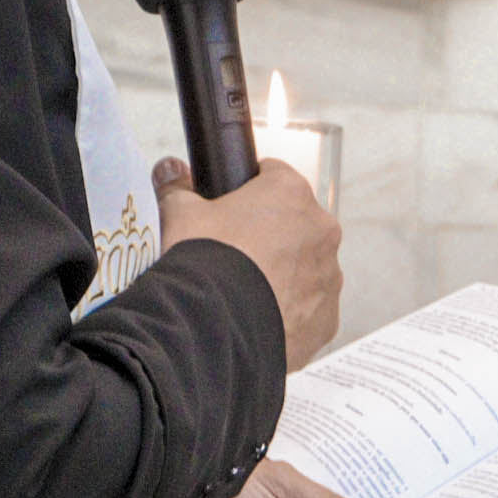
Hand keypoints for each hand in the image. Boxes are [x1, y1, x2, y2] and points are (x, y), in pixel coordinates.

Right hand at [154, 156, 341, 366]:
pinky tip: (257, 320)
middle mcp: (321, 230)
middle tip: (233, 255)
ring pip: (306, 269)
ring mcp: (329, 277)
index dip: (249, 190)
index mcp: (291, 193)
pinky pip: (309, 311)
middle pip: (295, 225)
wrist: (212, 327)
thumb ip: (177, 188)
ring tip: (244, 293)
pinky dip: (289, 314)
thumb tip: (169, 171)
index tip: (231, 208)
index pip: (274, 176)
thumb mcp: (180, 215)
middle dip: (271, 236)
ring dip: (283, 275)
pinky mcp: (326, 320)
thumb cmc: (203, 262)